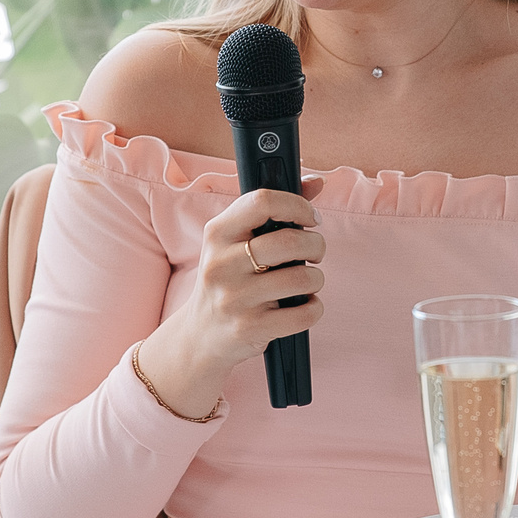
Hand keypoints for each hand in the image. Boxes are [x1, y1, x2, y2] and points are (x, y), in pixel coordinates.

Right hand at [138, 182, 326, 415]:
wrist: (200, 336)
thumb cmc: (228, 279)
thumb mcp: (235, 242)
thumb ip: (273, 210)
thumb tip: (317, 182)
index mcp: (217, 233)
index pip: (262, 201)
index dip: (297, 205)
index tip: (310, 218)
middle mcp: (220, 264)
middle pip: (290, 242)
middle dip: (316, 246)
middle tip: (314, 253)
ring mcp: (234, 298)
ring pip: (302, 278)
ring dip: (316, 279)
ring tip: (307, 282)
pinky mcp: (249, 328)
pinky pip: (303, 314)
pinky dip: (314, 308)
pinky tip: (303, 305)